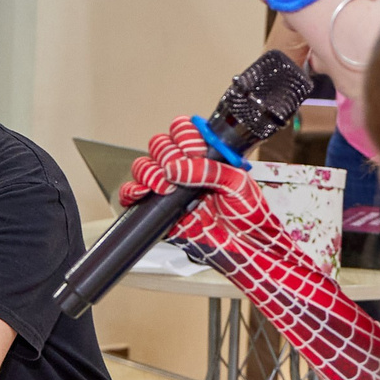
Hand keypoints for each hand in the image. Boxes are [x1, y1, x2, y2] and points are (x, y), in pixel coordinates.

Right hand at [122, 116, 293, 258]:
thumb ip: (207, 170)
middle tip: (179, 171)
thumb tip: (175, 168)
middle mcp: (185, 169)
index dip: (184, 137)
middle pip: (159, 146)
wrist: (247, 248)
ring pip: (144, 166)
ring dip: (149, 172)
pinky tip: (143, 193)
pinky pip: (133, 195)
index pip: (183, 131)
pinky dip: (131, 191)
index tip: (194, 150)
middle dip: (165, 155)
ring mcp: (170, 189)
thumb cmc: (248, 216)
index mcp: (206, 155)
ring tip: (165, 187)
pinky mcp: (159, 211)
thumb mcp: (236, 183)